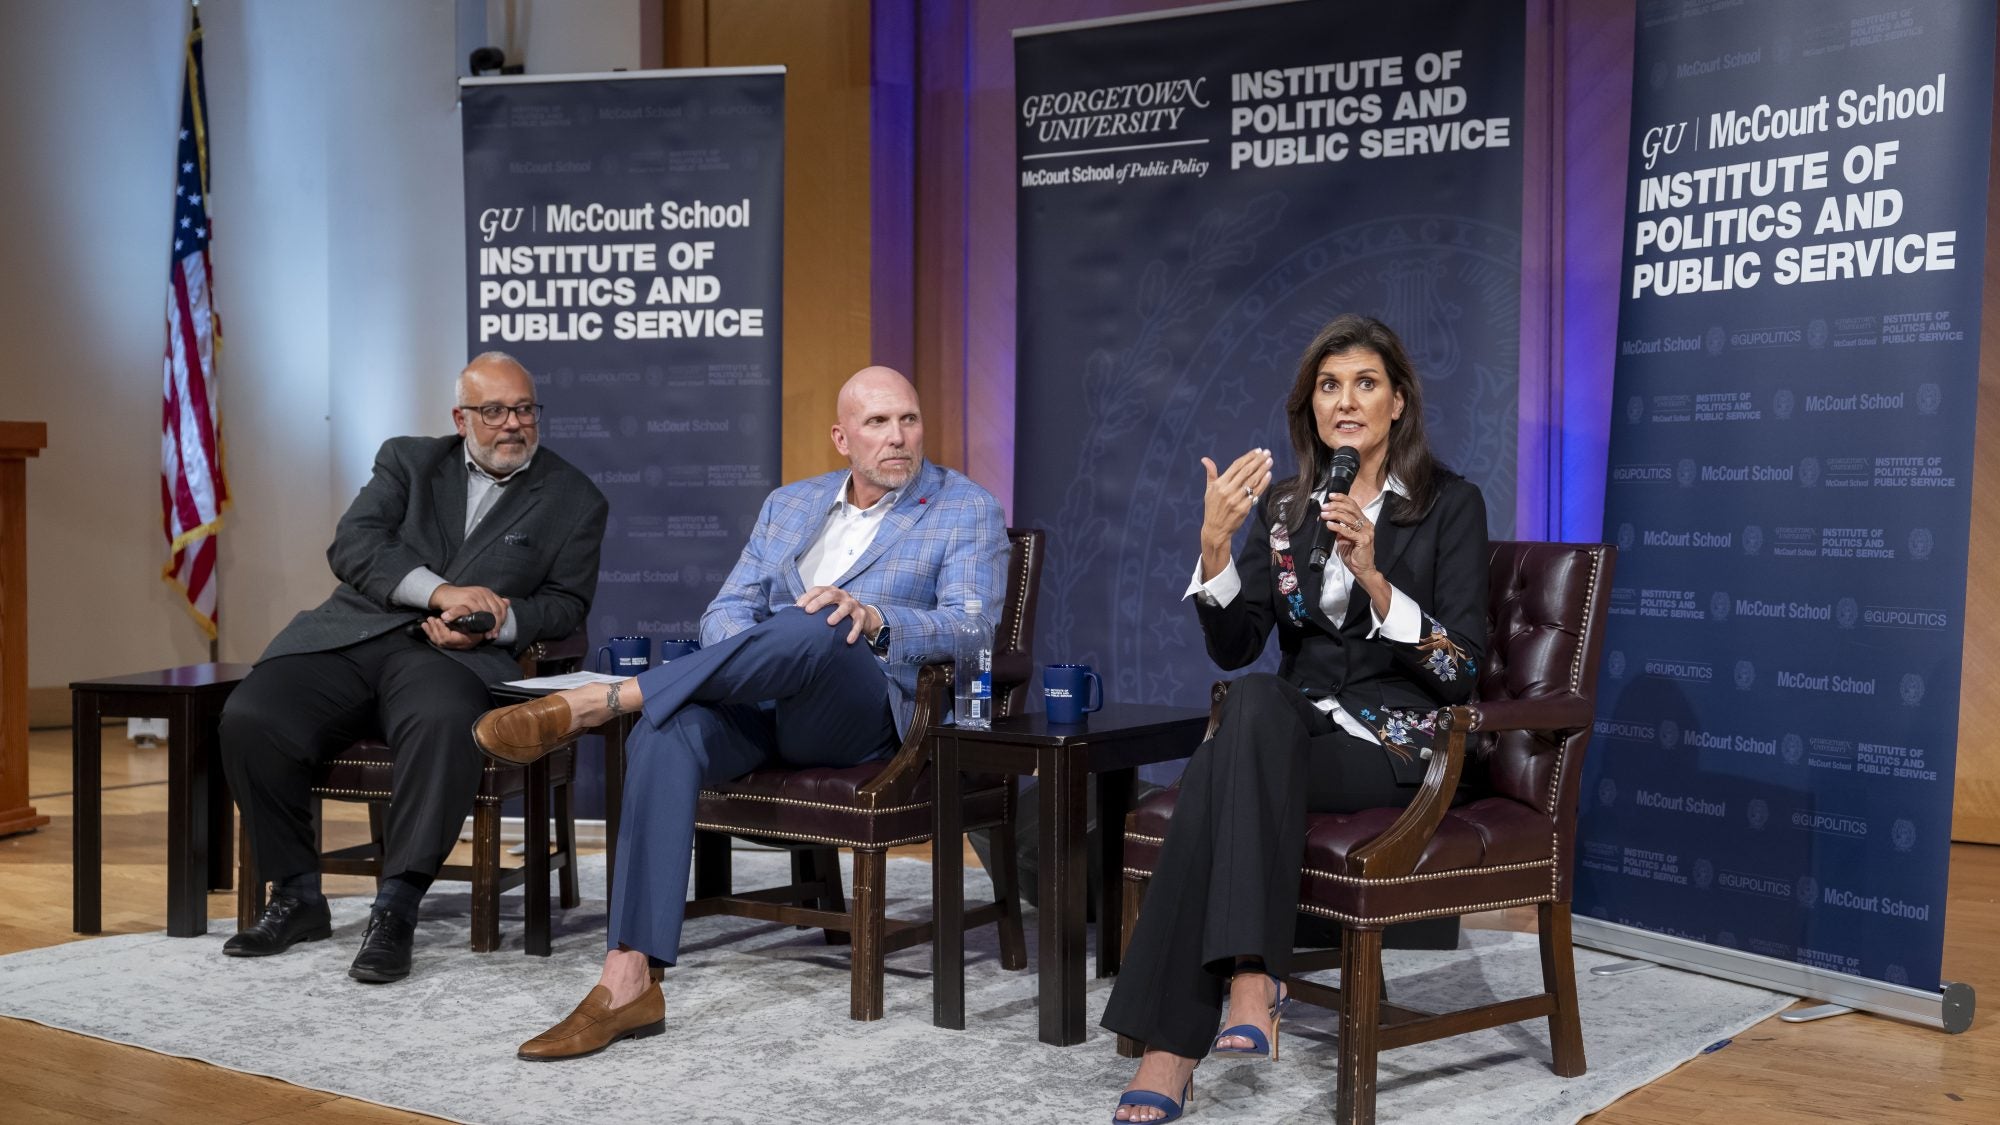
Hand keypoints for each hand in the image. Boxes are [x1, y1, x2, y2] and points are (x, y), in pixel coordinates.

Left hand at [419, 614, 485, 649]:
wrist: (484, 619)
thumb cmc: (477, 615)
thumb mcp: (469, 611)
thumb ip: (461, 612)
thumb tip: (445, 616)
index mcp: (468, 637)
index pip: (449, 638)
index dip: (441, 629)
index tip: (438, 619)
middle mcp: (463, 644)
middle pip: (443, 641)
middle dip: (434, 629)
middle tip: (430, 619)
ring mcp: (458, 645)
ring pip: (440, 642)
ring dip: (432, 631)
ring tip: (428, 622)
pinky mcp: (454, 644)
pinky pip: (440, 642)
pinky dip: (432, 634)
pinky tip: (426, 627)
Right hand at [430, 584, 509, 628]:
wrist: (445, 595)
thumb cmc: (462, 600)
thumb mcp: (479, 600)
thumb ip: (492, 603)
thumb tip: (508, 603)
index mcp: (488, 593)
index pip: (502, 607)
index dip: (502, 620)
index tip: (497, 630)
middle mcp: (484, 592)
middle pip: (497, 611)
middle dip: (496, 625)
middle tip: (493, 635)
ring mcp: (476, 595)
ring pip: (488, 613)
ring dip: (488, 626)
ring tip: (486, 635)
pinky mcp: (468, 599)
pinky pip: (477, 612)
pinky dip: (479, 622)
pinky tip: (478, 629)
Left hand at [794, 585, 877, 643]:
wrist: (864, 616)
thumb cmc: (839, 611)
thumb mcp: (827, 606)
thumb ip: (813, 607)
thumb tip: (792, 612)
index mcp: (832, 591)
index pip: (818, 590)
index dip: (808, 596)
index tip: (798, 606)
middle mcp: (843, 595)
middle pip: (831, 594)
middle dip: (819, 602)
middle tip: (809, 611)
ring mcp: (853, 604)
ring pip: (846, 607)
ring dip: (838, 614)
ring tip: (829, 622)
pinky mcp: (862, 616)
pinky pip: (858, 624)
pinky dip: (853, 631)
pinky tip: (848, 640)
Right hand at [1199, 447, 1273, 577]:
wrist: (1216, 529)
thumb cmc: (1212, 508)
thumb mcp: (1208, 490)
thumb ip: (1211, 474)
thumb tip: (1205, 459)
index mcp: (1219, 484)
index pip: (1236, 466)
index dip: (1248, 457)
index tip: (1257, 451)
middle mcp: (1227, 490)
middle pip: (1246, 471)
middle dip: (1258, 461)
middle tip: (1267, 453)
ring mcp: (1236, 500)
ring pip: (1252, 481)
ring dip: (1263, 469)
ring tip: (1270, 461)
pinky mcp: (1244, 508)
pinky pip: (1256, 493)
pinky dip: (1263, 483)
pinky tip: (1269, 475)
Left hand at [1321, 493, 1386, 579]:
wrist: (1363, 570)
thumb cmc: (1354, 554)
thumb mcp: (1344, 539)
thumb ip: (1339, 529)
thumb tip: (1326, 520)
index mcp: (1364, 522)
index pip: (1353, 505)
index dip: (1342, 498)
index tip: (1331, 496)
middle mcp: (1367, 524)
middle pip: (1351, 509)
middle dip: (1336, 505)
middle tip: (1324, 506)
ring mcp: (1366, 532)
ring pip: (1349, 518)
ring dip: (1334, 515)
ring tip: (1324, 514)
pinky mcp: (1363, 540)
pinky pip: (1348, 532)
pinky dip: (1337, 527)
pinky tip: (1329, 525)